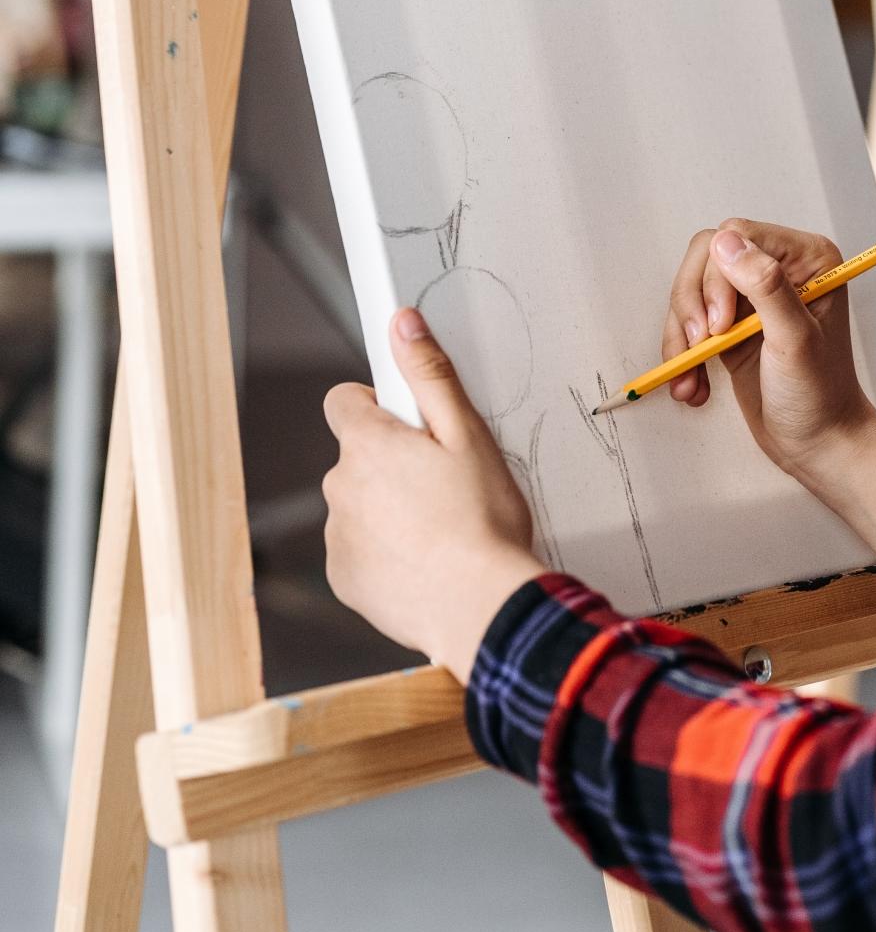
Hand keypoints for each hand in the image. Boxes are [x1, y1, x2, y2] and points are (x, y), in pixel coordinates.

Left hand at [322, 309, 540, 682]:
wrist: (478, 607)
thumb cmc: (481, 522)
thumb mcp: (468, 434)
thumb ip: (429, 375)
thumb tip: (402, 323)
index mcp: (367, 445)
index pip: (343, 401)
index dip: (378, 406)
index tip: (411, 425)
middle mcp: (339, 487)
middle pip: (356, 456)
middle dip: (390, 461)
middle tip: (442, 481)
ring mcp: (338, 536)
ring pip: (359, 504)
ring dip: (388, 508)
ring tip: (439, 526)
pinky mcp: (344, 578)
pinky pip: (358, 549)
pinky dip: (384, 550)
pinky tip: (424, 559)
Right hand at [662, 218, 875, 478]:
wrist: (818, 445)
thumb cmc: (820, 396)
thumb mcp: (795, 339)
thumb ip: (765, 286)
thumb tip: (726, 242)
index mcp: (807, 260)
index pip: (740, 236)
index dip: (718, 277)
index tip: (719, 325)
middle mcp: (779, 270)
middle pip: (707, 257)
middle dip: (694, 303)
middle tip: (701, 345)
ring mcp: (752, 298)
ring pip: (692, 289)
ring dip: (682, 335)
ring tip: (690, 376)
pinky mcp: (731, 326)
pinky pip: (690, 322)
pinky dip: (683, 353)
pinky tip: (693, 384)